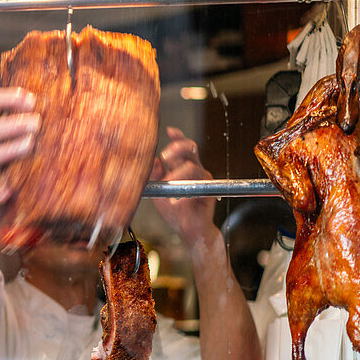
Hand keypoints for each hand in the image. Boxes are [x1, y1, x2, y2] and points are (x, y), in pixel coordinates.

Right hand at [0, 87, 39, 201]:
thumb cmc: (7, 140)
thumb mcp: (10, 122)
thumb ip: (26, 115)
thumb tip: (57, 104)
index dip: (12, 99)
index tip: (32, 102)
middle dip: (15, 125)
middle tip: (36, 124)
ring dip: (10, 150)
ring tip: (28, 145)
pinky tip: (5, 193)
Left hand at [150, 126, 215, 244]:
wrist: (188, 230)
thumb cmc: (174, 210)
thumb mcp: (159, 192)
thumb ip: (155, 176)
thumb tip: (151, 160)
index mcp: (181, 167)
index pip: (181, 147)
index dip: (177, 137)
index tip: (169, 130)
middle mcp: (194, 170)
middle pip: (191, 148)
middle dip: (177, 148)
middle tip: (165, 156)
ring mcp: (202, 180)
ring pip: (192, 167)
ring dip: (177, 174)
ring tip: (168, 184)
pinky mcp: (208, 192)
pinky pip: (197, 187)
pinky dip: (183, 194)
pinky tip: (176, 202)